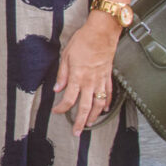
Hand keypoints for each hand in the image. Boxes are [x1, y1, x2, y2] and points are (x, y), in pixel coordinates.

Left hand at [50, 14, 120, 134]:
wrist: (102, 33)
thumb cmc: (82, 41)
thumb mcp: (66, 55)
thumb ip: (62, 74)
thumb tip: (57, 88)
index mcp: (77, 76)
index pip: (68, 98)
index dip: (62, 108)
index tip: (56, 111)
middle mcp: (90, 82)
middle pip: (85, 107)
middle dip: (79, 121)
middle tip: (76, 132)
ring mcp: (100, 80)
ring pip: (99, 104)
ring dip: (94, 117)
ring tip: (89, 124)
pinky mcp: (108, 77)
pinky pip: (109, 94)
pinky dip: (107, 103)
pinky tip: (104, 109)